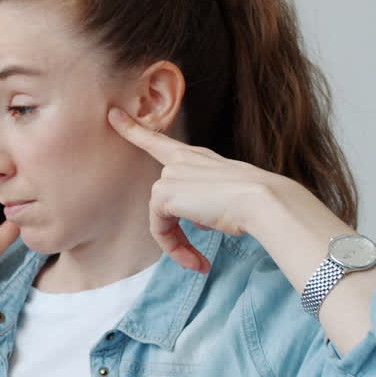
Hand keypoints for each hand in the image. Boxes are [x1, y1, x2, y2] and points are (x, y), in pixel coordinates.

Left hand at [106, 107, 278, 272]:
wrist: (262, 201)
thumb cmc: (256, 201)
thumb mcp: (226, 196)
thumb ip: (205, 201)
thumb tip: (197, 218)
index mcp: (198, 156)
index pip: (160, 141)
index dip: (134, 129)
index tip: (112, 114)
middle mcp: (181, 161)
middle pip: (162, 199)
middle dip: (176, 235)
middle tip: (197, 260)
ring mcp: (171, 174)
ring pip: (162, 217)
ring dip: (178, 245)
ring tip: (199, 262)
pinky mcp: (164, 192)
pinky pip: (159, 228)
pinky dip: (173, 247)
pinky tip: (193, 258)